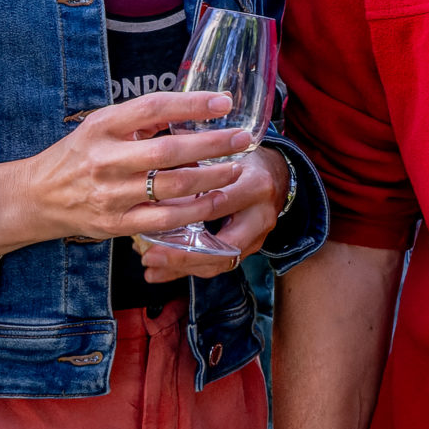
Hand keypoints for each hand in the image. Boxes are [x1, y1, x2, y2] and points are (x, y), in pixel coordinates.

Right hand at [0, 91, 252, 258]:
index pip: (152, 108)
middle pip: (169, 150)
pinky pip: (164, 219)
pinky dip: (194, 210)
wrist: (36, 197)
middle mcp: (105, 160)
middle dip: (213, 144)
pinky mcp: (115, 224)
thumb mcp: (100, 125)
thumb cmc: (78, 155)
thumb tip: (193, 107)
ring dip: (212, 178)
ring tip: (236, 168)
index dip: (192, 103)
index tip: (224, 102)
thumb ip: (141, 119)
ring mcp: (110, 195)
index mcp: (102, 126)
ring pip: (173, 187)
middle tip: (243, 137)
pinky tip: (213, 199)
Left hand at [137, 147, 288, 280]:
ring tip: (151, 268)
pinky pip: (219, 265)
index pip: (218, 206)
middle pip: (223, 247)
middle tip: (150, 257)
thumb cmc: (244, 161)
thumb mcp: (224, 156)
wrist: (278, 174)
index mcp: (254, 186)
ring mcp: (258, 236)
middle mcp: (260, 215)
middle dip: (183, 257)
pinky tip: (162, 272)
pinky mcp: (250, 249)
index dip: (185, 217)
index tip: (154, 220)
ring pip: (221, 262)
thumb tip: (153, 183)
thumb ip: (194, 169)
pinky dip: (189, 270)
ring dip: (183, 269)